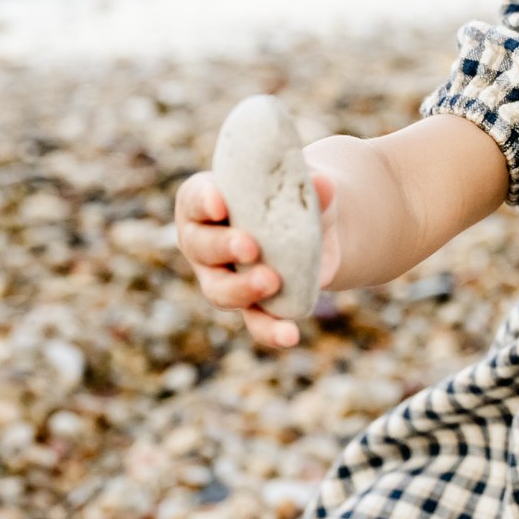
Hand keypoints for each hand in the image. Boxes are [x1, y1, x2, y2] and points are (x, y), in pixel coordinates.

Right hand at [173, 168, 338, 348]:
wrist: (312, 228)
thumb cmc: (289, 195)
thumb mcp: (301, 185)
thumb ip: (309, 185)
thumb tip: (324, 183)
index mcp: (205, 202)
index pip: (195, 199)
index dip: (203, 202)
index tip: (220, 205)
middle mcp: (203, 242)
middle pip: (202, 247)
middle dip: (224, 247)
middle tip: (251, 248)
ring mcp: (221, 278)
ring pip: (219, 290)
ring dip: (243, 290)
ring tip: (271, 283)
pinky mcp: (249, 305)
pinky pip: (254, 321)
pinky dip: (271, 330)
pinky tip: (290, 334)